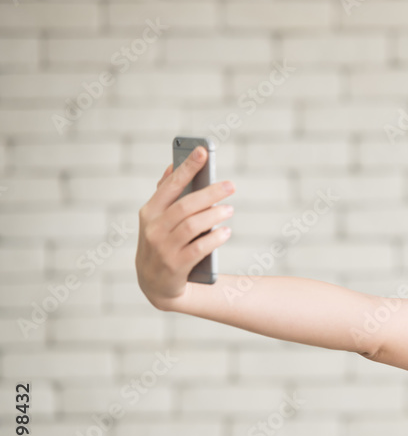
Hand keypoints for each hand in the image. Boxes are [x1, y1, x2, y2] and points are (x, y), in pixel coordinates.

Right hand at [135, 147, 234, 309]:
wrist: (155, 284)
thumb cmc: (161, 243)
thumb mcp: (157, 220)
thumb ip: (165, 194)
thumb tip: (173, 165)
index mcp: (149, 212)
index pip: (170, 185)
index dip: (186, 167)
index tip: (202, 151)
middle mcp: (153, 229)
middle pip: (185, 206)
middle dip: (209, 193)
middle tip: (230, 185)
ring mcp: (163, 248)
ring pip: (192, 226)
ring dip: (214, 216)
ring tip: (230, 209)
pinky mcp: (175, 266)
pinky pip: (198, 249)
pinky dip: (214, 239)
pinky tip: (226, 232)